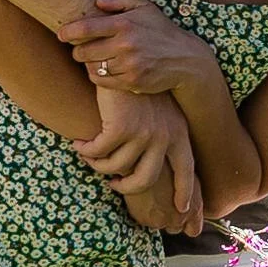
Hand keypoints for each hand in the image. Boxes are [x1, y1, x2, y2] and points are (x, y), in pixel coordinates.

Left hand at [58, 0, 214, 100]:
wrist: (185, 59)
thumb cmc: (161, 30)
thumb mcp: (145, 8)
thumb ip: (120, 1)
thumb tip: (97, 3)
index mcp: (125, 24)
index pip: (86, 28)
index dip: (68, 32)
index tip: (60, 35)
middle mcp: (125, 44)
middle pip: (84, 51)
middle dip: (77, 50)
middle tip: (79, 48)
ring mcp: (129, 65)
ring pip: (91, 67)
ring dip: (88, 63)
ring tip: (92, 59)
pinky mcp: (132, 82)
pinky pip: (102, 81)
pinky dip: (96, 76)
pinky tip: (101, 70)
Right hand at [75, 85, 201, 234]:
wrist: (121, 56)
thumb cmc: (135, 86)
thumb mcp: (156, 111)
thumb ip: (159, 136)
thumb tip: (151, 167)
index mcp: (178, 131)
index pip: (186, 169)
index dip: (185, 191)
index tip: (182, 209)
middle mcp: (165, 134)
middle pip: (145, 179)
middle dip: (127, 187)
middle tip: (114, 184)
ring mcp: (144, 132)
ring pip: (116, 167)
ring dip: (98, 164)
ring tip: (89, 155)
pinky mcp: (121, 128)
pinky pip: (99, 152)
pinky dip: (87, 150)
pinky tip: (80, 144)